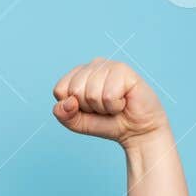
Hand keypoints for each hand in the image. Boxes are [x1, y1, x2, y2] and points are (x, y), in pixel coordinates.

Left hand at [51, 58, 165, 145]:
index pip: (60, 89)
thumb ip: (63, 114)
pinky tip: (123, 102)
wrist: (135, 130)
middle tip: (103, 107)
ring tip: (114, 105)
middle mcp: (93, 64)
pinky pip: (108, 96)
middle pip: (74, 91)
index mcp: (79, 73)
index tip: (88, 109)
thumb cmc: (107, 122)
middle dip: (88, 107)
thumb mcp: (77, 123)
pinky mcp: (124, 70)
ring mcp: (109, 65)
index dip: (72, 107)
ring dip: (103, 108)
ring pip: (91, 94)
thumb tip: (67, 102)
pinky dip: (114, 106)